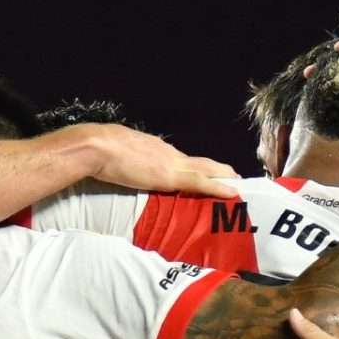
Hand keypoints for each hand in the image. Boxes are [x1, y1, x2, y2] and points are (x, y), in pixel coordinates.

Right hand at [52, 124, 242, 200]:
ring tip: (240, 187)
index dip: (197, 168)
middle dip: (219, 171)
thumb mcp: (119, 155)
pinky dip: (218, 187)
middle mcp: (169, 153)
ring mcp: (172, 163)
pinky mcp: (170, 175)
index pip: (183, 160)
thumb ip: (130, 162)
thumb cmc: (100, 150)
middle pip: (201, 162)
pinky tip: (233, 193)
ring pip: (207, 169)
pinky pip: (201, 182)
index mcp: (156, 149)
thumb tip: (128, 170)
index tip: (208, 174)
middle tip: (236, 180)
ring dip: (224, 179)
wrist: (97, 146)